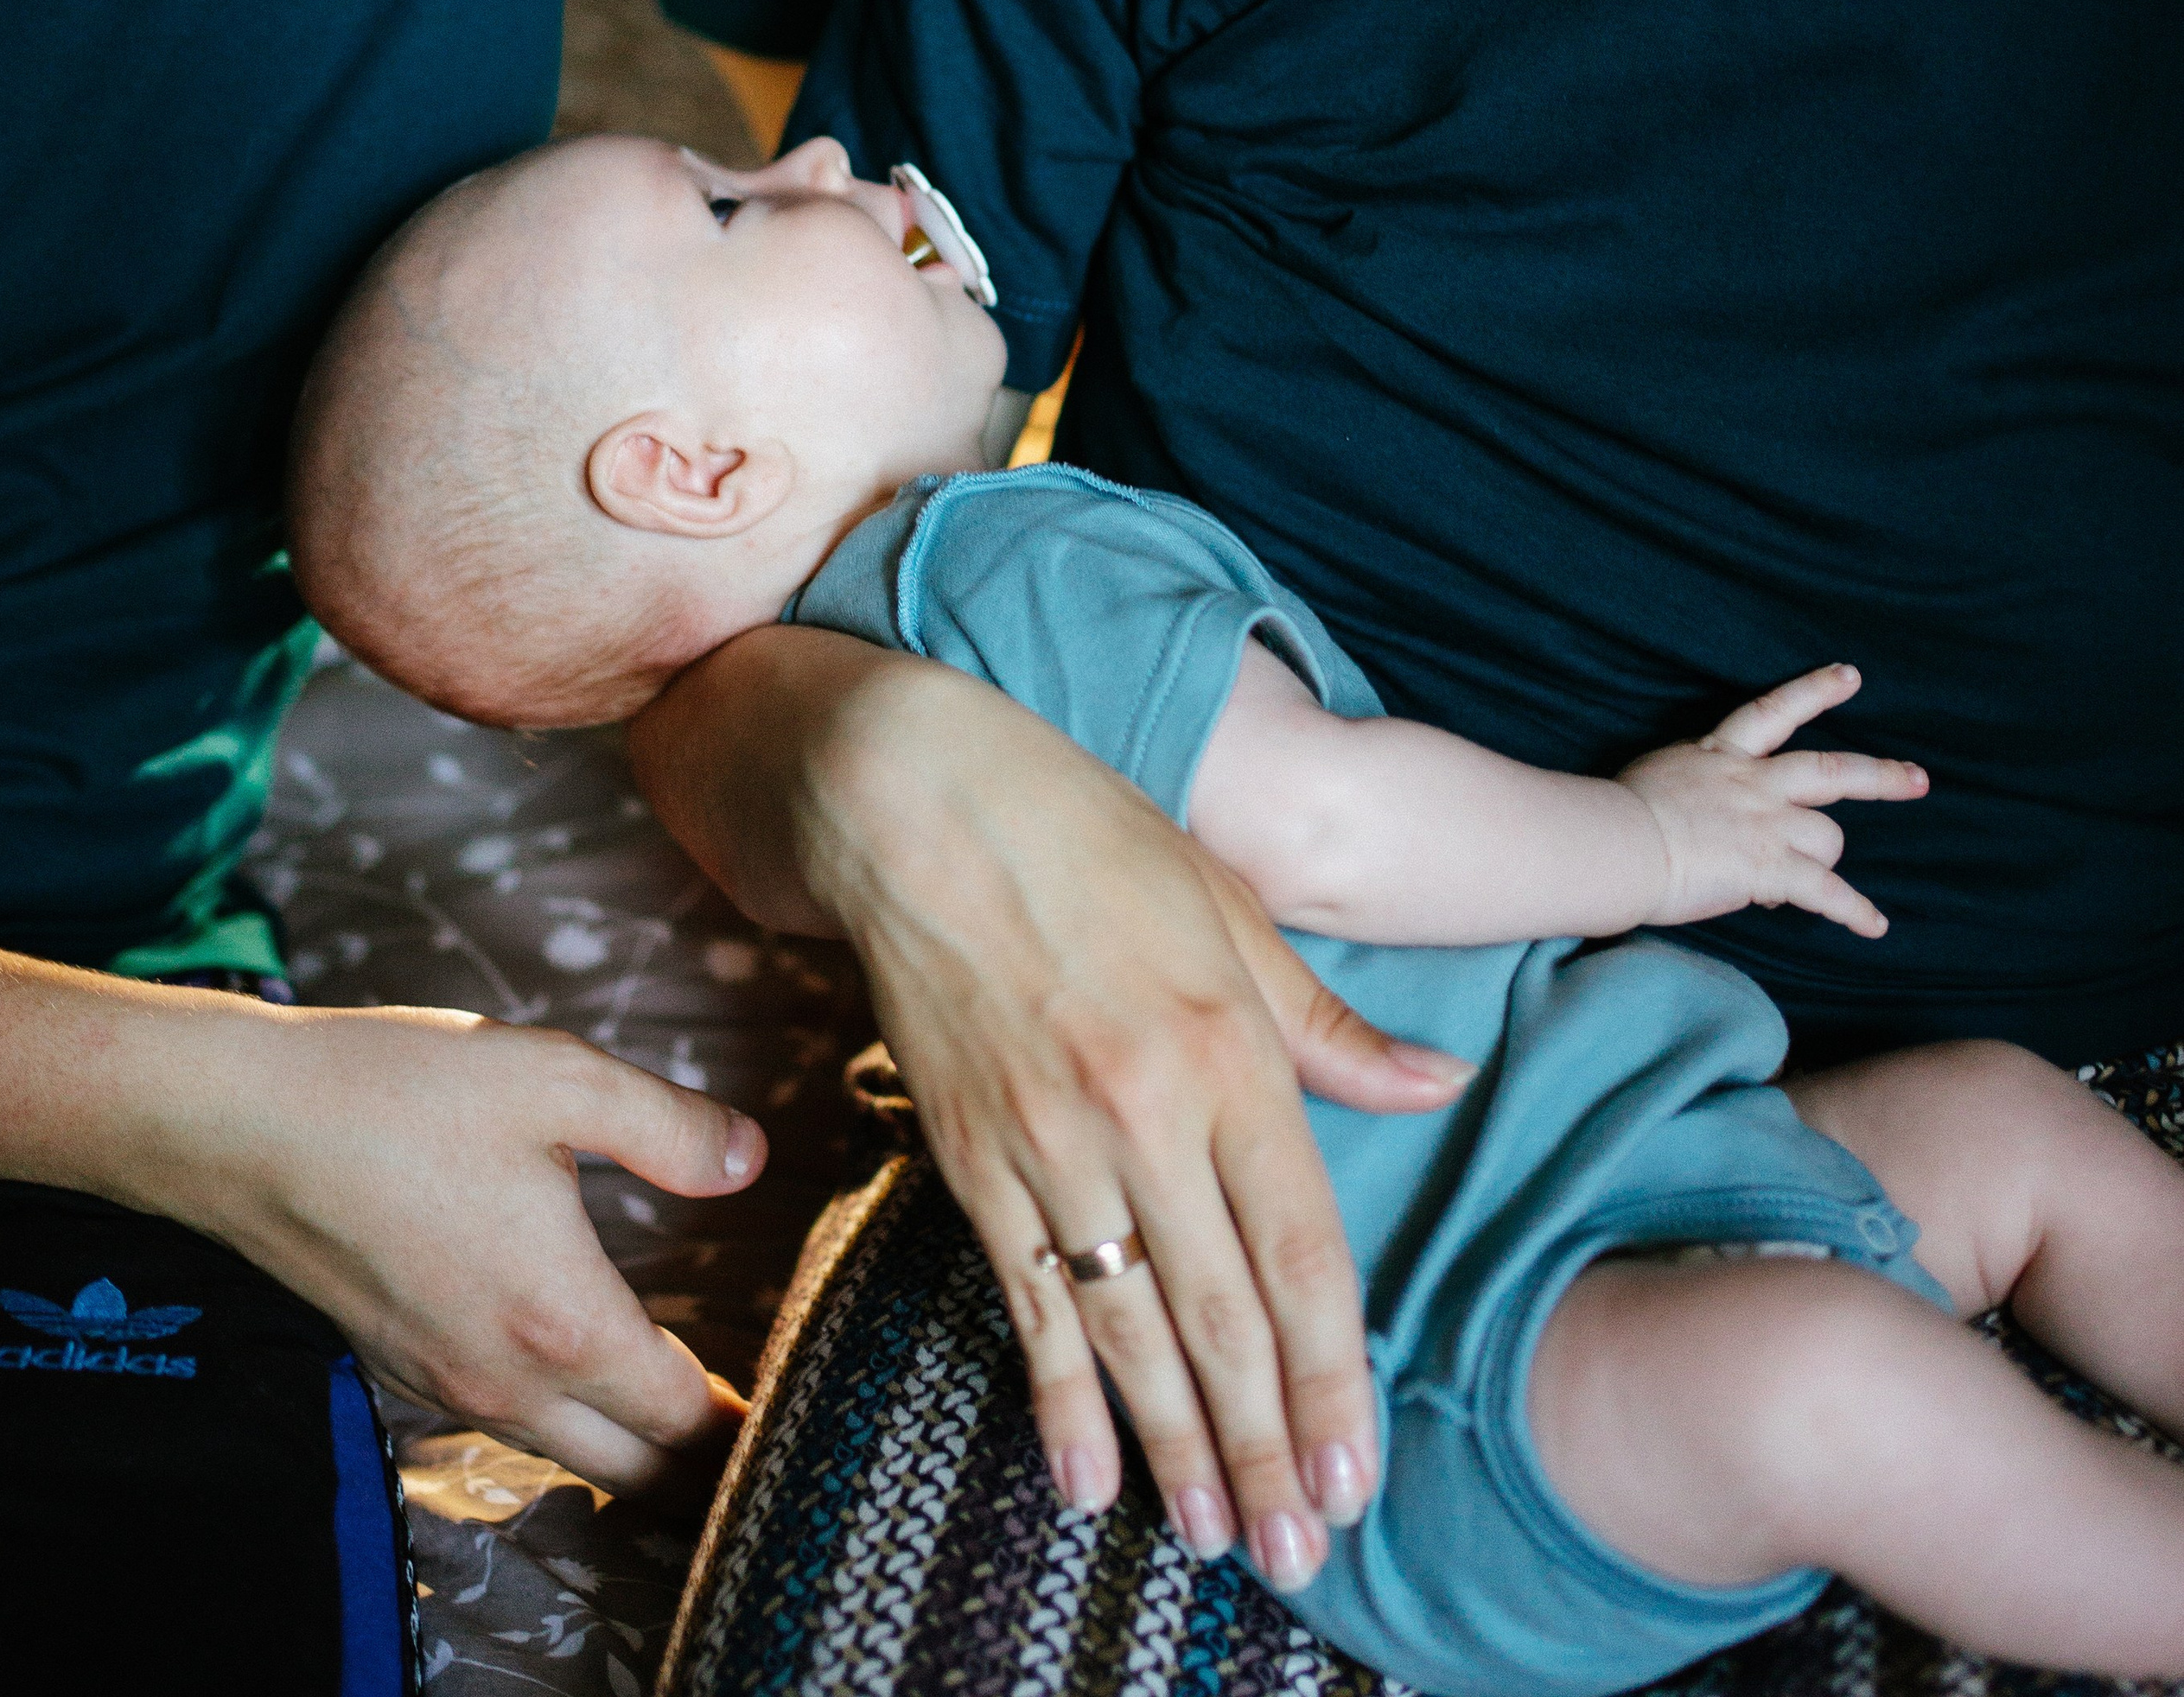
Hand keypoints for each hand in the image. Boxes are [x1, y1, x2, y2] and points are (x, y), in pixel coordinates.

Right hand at [153, 997, 760, 1487]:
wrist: (242, 1126)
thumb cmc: (399, 1094)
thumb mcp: (558, 1078)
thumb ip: (669, 1128)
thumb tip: (752, 1160)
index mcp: (563, 1319)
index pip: (684, 1414)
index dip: (750, 1416)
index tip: (799, 1406)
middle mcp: (506, 1379)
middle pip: (634, 1471)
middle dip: (705, 1465)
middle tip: (761, 1434)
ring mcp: (446, 1383)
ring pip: (569, 1458)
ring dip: (636, 1451)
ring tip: (691, 1413)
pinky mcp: (403, 1364)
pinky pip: (508, 1427)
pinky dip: (567, 1424)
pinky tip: (583, 1371)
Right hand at [660, 638, 1465, 1594]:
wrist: (917, 801)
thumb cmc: (1088, 839)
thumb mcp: (1231, 910)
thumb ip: (1329, 1026)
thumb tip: (1441, 1083)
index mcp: (1229, 1053)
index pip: (1304, 1256)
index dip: (1336, 1380)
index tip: (1360, 1477)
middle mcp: (1147, 1114)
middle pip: (1224, 1319)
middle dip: (1268, 1453)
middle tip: (1301, 1558)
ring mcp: (1049, 1143)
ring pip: (1129, 1330)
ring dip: (1176, 1450)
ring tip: (1215, 1542)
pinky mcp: (969, 1155)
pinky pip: (1024, 1299)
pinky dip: (1056, 1396)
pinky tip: (1086, 1480)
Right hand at [1618, 665, 1928, 937]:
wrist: (1615, 840)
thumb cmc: (1614, 813)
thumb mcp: (1659, 777)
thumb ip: (1694, 786)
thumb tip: (1716, 823)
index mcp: (1720, 755)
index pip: (1772, 711)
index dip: (1814, 690)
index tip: (1850, 675)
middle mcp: (1752, 783)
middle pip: (1831, 769)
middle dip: (1880, 775)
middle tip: (1918, 778)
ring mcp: (1765, 824)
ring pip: (1827, 835)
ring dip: (1824, 859)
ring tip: (1813, 879)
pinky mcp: (1768, 866)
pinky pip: (1825, 892)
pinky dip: (1853, 910)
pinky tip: (1874, 925)